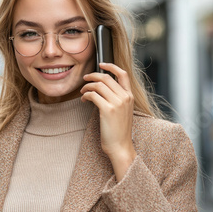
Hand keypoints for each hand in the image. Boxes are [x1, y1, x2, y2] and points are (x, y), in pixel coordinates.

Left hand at [81, 63, 135, 180]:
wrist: (120, 146)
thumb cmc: (119, 131)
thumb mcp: (123, 111)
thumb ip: (117, 98)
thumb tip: (102, 88)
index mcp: (130, 96)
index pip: (123, 74)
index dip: (111, 66)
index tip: (101, 64)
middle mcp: (125, 97)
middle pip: (106, 78)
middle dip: (92, 76)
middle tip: (84, 78)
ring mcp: (117, 103)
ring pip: (98, 85)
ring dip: (87, 86)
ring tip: (82, 92)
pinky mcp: (108, 110)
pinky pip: (93, 95)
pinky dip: (85, 95)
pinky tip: (83, 100)